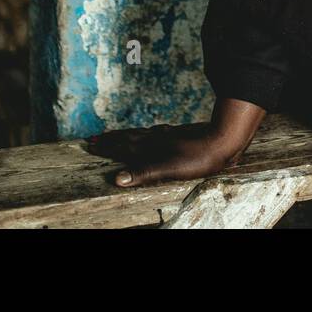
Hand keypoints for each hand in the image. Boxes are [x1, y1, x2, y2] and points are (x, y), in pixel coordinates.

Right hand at [87, 99, 265, 187]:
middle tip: (94, 138)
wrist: (222, 140)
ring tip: (116, 135)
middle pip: (127, 138)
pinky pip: (154, 132)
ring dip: (125, 135)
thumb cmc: (196, 159)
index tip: (90, 144)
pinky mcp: (178, 136)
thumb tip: (117, 178)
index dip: (106, 146)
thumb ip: (143, 173)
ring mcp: (167, 136)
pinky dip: (145, 133)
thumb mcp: (168, 170)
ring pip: (140, 134)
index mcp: (150, 148)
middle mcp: (155, 139)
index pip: (122, 147)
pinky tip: (152, 133)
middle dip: (111, 139)